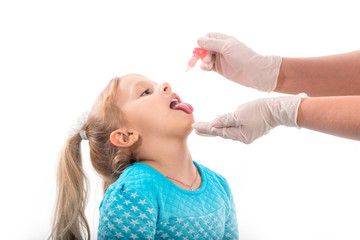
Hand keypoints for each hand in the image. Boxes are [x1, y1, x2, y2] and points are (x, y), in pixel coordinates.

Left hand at [192, 94, 306, 143]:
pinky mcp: (252, 131)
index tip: (194, 127)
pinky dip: (228, 127)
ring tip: (207, 128)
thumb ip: (225, 120)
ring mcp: (247, 135)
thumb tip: (214, 125)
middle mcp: (242, 138)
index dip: (205, 128)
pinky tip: (223, 126)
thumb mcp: (239, 114)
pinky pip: (236, 130)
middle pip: (222, 133)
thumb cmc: (258, 110)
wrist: (277, 110)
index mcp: (238, 135)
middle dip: (209, 131)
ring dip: (218, 129)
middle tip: (196, 130)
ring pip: (229, 132)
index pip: (217, 131)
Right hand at [197, 32, 281, 91]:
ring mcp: (220, 59)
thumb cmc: (243, 56)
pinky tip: (207, 68)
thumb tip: (198, 40)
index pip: (208, 37)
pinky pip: (207, 66)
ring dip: (203, 61)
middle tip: (205, 59)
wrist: (254, 72)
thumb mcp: (227, 47)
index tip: (201, 48)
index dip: (202, 42)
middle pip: (204, 48)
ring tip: (207, 65)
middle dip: (202, 53)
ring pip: (205, 58)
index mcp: (224, 39)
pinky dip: (204, 67)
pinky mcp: (219, 69)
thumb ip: (212, 43)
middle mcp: (221, 48)